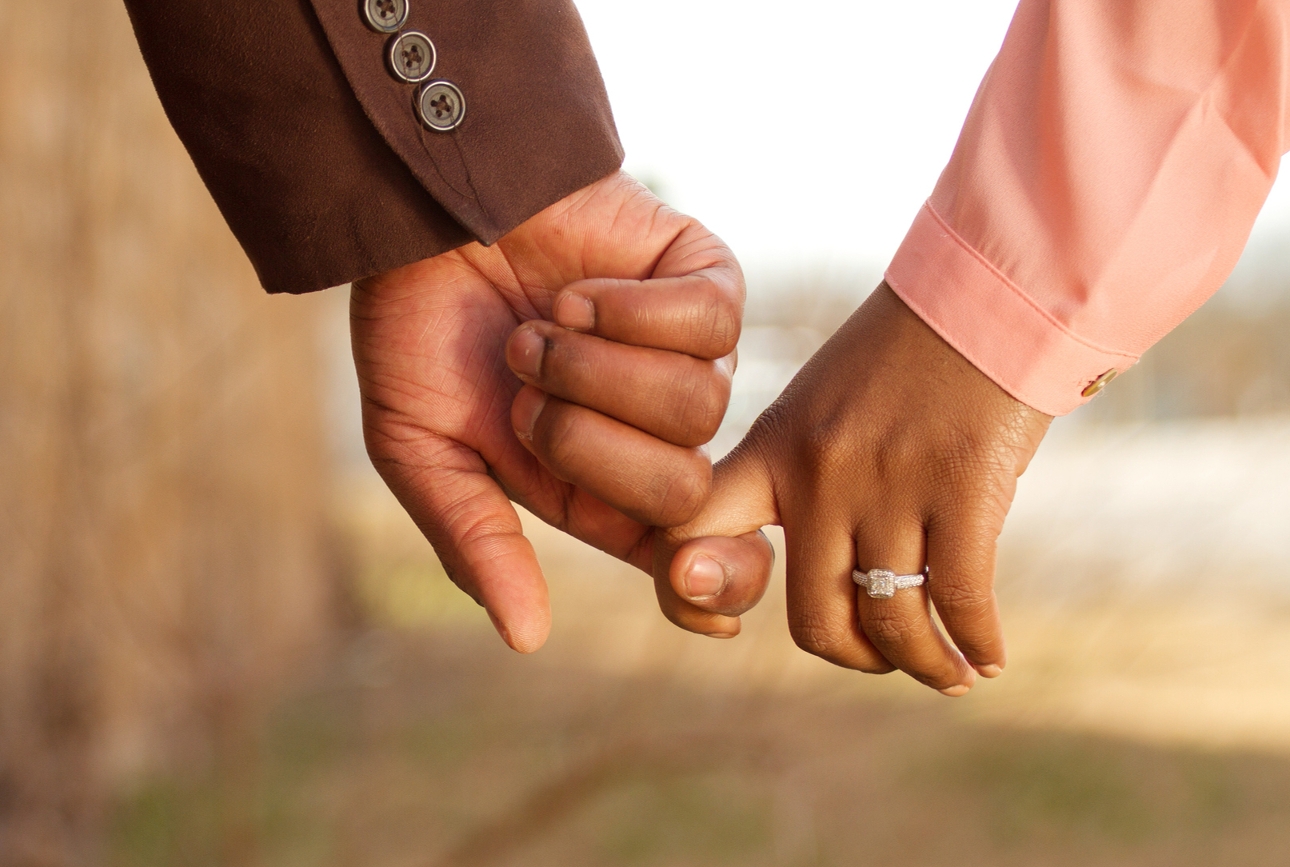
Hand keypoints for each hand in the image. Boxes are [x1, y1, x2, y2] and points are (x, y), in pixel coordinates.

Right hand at [351, 171, 741, 652]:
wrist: (421, 210)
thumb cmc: (419, 329)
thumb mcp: (418, 448)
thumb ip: (473, 538)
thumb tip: (526, 638)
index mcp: (597, 485)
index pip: (689, 555)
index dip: (712, 585)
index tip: (693, 593)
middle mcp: (656, 430)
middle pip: (685, 489)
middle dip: (588, 443)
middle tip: (524, 389)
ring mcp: (687, 355)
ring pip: (699, 405)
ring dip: (596, 368)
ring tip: (541, 330)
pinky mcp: (704, 281)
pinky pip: (711, 321)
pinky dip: (631, 310)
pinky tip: (579, 293)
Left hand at [651, 284, 1051, 693]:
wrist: (983, 298)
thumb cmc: (902, 360)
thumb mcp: (819, 406)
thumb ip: (796, 476)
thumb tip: (811, 565)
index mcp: (773, 449)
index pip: (689, 530)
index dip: (688, 594)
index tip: (726, 622)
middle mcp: (820, 474)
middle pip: (813, 619)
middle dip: (853, 655)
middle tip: (883, 654)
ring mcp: (890, 484)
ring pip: (891, 623)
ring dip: (924, 666)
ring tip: (950, 673)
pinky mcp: (963, 487)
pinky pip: (961, 599)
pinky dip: (978, 646)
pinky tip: (989, 658)